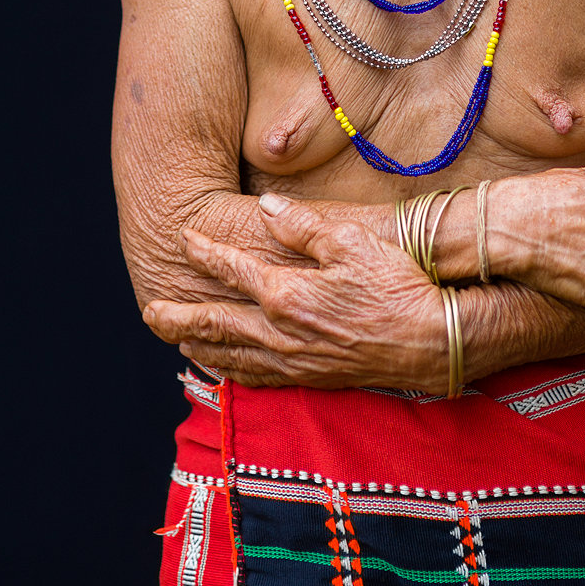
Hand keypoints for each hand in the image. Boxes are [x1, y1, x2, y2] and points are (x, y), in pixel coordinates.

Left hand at [142, 194, 445, 391]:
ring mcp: (295, 360)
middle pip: (215, 323)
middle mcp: (281, 332)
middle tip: (148, 311)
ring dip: (198, 345)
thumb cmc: (398, 286)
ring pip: (232, 354)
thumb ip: (304, 226)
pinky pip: (260, 378)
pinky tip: (223, 369)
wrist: (436, 341)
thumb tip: (268, 207)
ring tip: (173, 338)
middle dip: (178, 315)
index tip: (183, 237)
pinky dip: (233, 372)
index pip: (230, 269)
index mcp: (286, 294)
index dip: (203, 251)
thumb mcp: (352, 242)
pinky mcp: (313, 378)